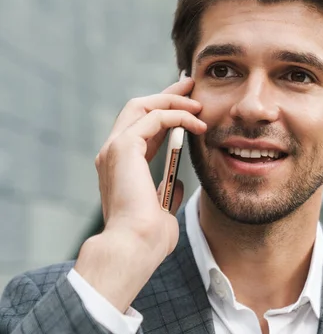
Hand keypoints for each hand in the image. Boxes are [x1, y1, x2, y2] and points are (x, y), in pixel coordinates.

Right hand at [74, 77, 205, 311]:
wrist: (134, 247)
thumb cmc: (149, 237)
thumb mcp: (163, 208)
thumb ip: (166, 190)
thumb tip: (177, 182)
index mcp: (121, 165)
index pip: (142, 126)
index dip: (165, 111)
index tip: (188, 103)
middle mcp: (113, 152)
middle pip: (140, 108)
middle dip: (168, 94)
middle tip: (192, 85)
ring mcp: (115, 148)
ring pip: (143, 106)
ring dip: (173, 100)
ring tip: (198, 102)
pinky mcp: (123, 148)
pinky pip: (154, 118)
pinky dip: (177, 115)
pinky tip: (197, 122)